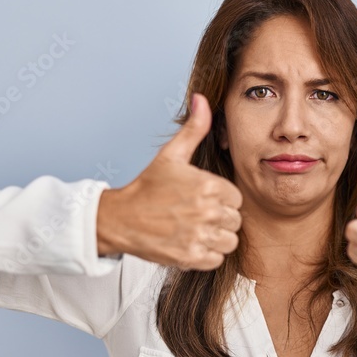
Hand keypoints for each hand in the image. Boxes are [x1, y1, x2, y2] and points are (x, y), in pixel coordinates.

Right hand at [96, 93, 242, 269]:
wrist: (120, 218)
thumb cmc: (147, 187)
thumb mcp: (171, 154)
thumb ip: (194, 129)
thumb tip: (201, 98)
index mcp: (208, 185)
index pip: (235, 198)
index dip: (221, 199)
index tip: (202, 200)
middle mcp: (207, 211)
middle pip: (234, 220)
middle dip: (219, 219)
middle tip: (196, 215)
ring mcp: (199, 236)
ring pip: (229, 241)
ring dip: (216, 238)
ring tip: (195, 230)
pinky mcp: (191, 257)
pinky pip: (217, 259)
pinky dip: (206, 254)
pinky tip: (190, 242)